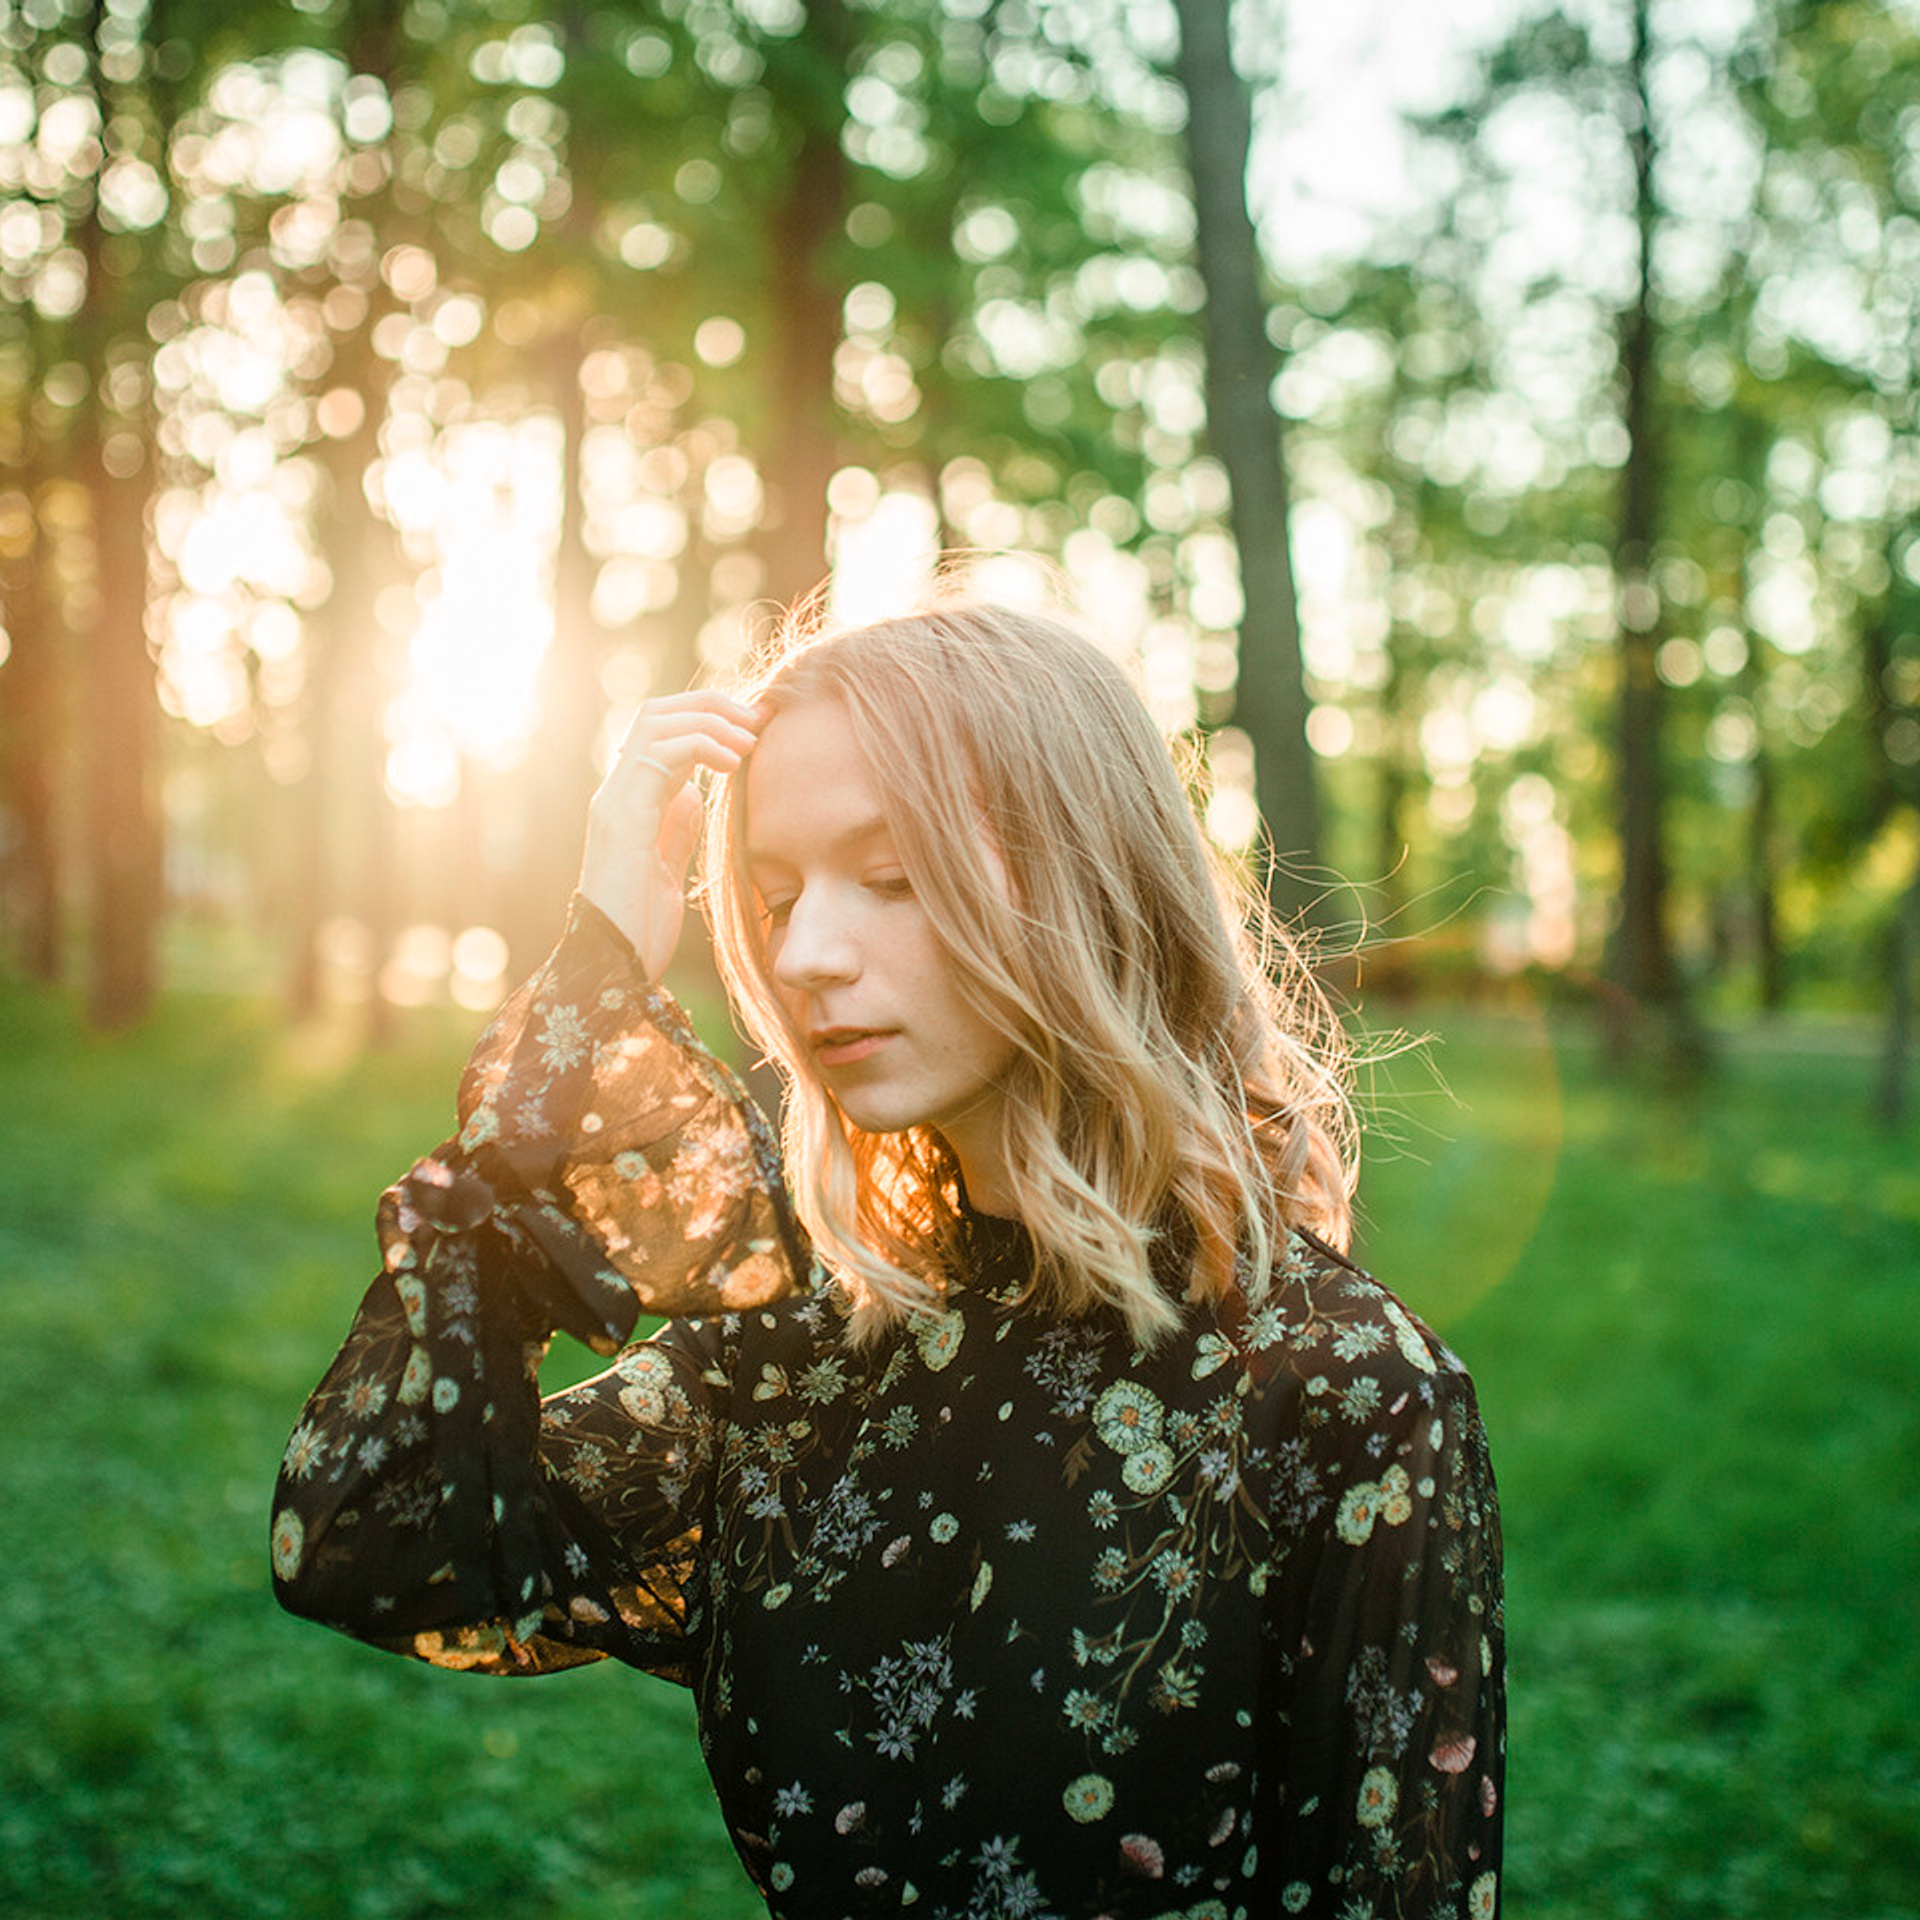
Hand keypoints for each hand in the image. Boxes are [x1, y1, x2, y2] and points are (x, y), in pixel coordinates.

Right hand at [579, 691, 763, 979]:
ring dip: (711, 720)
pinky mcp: (621, 816)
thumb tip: (695, 795)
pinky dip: (701, 745)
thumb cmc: (639, 931)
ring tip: (751, 739)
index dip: (710, 719)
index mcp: (631, 802)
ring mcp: (614, 801)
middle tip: (758, 719)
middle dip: (712, 705)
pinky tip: (733, 764)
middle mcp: (616, 793)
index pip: (664, 732)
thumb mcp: (667, 869)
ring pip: (655, 721)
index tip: (757, 728)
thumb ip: (675, 829)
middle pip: (657, 712)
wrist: (613, 971)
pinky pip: (659, 754)